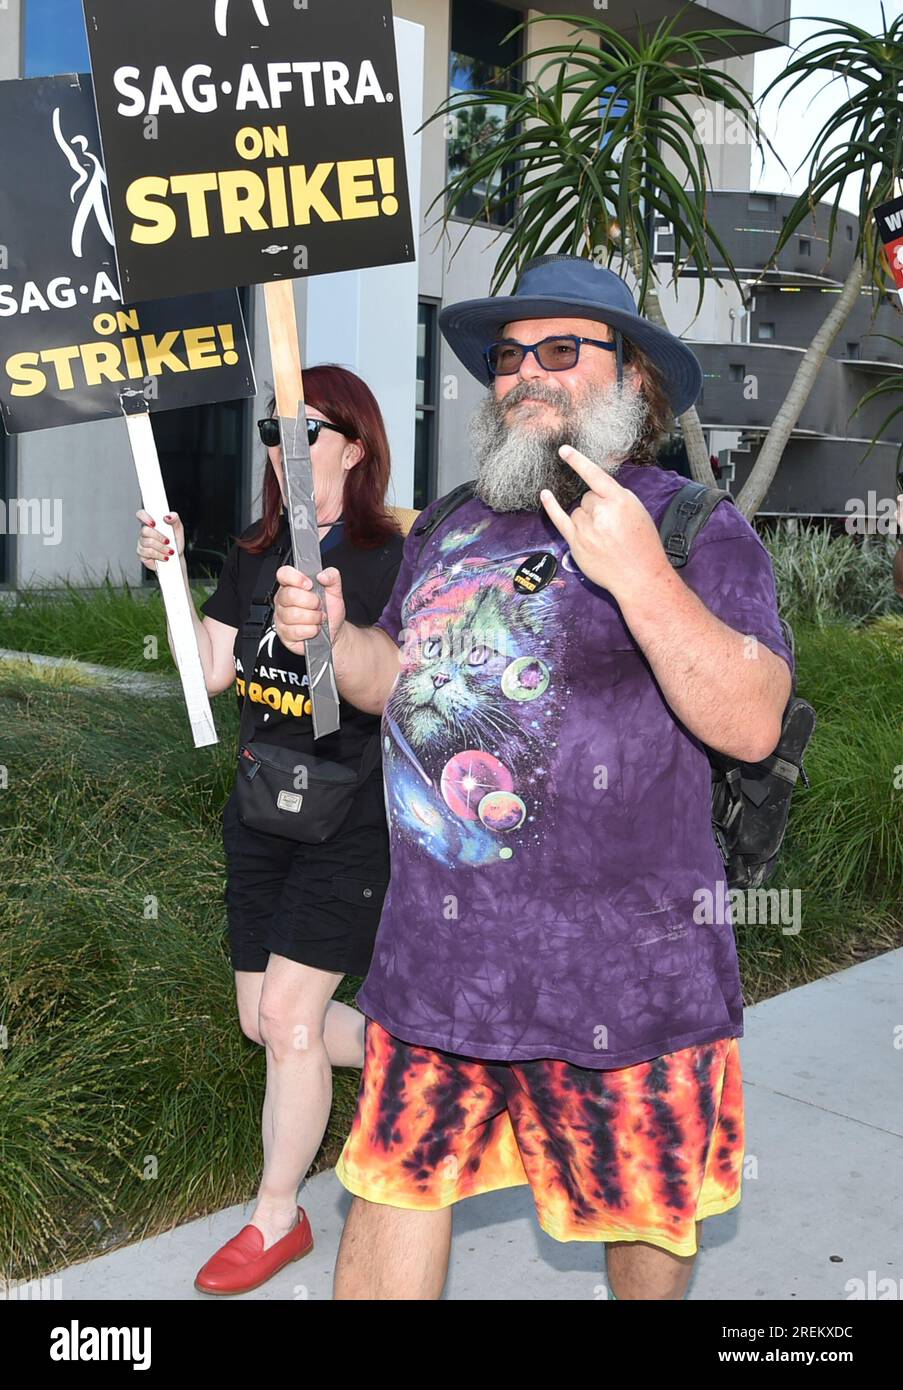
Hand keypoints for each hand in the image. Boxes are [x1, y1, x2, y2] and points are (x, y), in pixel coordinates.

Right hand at [136, 509, 183, 571]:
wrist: (176, 557)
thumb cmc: (175, 541)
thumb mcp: (178, 528)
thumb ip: (175, 518)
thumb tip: (168, 516)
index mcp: (151, 523)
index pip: (141, 514)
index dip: (144, 517)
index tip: (154, 523)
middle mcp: (144, 532)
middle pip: (145, 531)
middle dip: (159, 537)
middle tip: (168, 541)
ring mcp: (141, 543)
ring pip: (148, 543)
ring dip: (162, 548)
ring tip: (170, 551)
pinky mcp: (142, 554)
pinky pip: (148, 553)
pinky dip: (159, 555)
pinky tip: (164, 557)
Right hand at [274, 564, 345, 656]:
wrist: (334, 630)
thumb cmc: (330, 609)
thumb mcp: (335, 589)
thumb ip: (332, 576)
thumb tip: (322, 575)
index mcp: (292, 584)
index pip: (283, 574)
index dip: (296, 578)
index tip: (310, 585)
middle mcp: (283, 600)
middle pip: (289, 595)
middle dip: (311, 601)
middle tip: (319, 605)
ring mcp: (281, 617)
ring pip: (292, 615)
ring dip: (312, 617)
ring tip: (319, 618)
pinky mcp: (284, 634)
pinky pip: (295, 631)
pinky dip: (310, 630)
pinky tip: (314, 628)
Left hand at [540, 446, 666, 598]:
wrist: (639, 576)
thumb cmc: (642, 545)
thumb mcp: (638, 512)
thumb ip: (617, 498)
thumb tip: (597, 491)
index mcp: (620, 500)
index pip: (594, 475)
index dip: (578, 461)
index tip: (564, 450)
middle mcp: (601, 512)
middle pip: (587, 498)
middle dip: (596, 508)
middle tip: (611, 527)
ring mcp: (586, 528)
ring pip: (577, 511)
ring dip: (586, 520)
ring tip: (603, 537)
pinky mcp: (576, 543)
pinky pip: (559, 519)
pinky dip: (551, 506)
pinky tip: (545, 495)